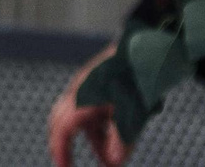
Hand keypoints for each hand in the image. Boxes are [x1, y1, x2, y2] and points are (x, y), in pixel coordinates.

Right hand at [49, 51, 128, 165]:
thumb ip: (121, 141)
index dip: (61, 152)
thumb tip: (114, 162)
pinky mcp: (96, 84)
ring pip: (77, 118)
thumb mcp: (132, 115)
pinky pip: (89, 110)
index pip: (62, 132)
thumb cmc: (135, 79)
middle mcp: (77, 93)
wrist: (145, 49)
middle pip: (60, 123)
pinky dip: (97, 128)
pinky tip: (114, 135)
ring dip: (90, 139)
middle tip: (69, 163)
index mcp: (80, 100)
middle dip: (64, 145)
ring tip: (108, 157)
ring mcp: (85, 87)